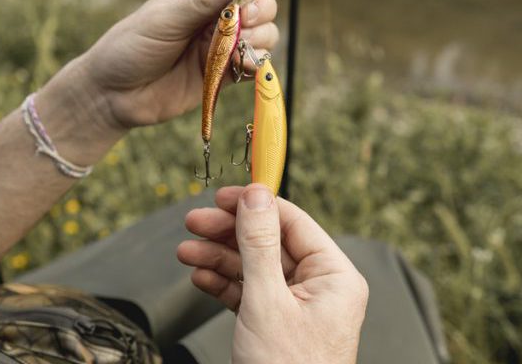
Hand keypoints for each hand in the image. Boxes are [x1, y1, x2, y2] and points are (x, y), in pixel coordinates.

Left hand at [68, 0, 277, 129]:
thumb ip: (206, 1)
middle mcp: (217, 15)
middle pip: (263, 4)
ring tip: (240, 47)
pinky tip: (242, 65)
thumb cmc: (132, 47)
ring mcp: (223, 44)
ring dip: (262, 38)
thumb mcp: (167, 18)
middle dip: (260, 11)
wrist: (114, 94)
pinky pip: (255, 64)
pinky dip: (257, 63)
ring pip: (266, 34)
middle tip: (242, 23)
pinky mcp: (225, 73)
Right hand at [178, 185, 368, 363]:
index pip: (293, 223)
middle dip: (229, 233)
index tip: (222, 196)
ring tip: (186, 251)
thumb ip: (259, 245)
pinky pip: (251, 294)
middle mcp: (321, 289)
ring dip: (219, 258)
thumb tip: (256, 196)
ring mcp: (300, 308)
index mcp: (335, 277)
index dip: (255, 205)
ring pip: (256, 268)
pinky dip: (224, 285)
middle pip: (270, 243)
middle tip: (194, 222)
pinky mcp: (279, 325)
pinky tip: (200, 276)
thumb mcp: (267, 302)